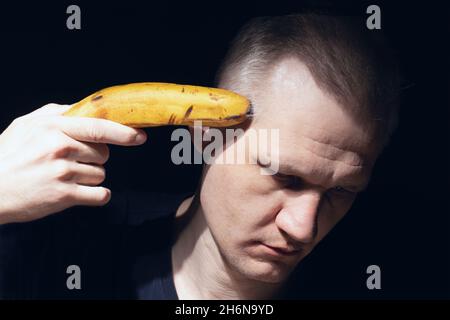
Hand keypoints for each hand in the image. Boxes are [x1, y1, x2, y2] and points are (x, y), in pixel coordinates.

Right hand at [0, 103, 146, 223]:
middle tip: (69, 161)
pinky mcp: (65, 196)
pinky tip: (77, 192)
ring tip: (63, 177)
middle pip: (103, 153)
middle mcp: (60, 148)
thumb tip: (85, 108)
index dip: (123, 132)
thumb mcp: (27, 124)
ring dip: (89, 177)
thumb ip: (57, 114)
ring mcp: (63, 173)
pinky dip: (96, 195)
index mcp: (53, 127)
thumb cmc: (7, 155)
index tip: (140, 136)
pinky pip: (101, 194)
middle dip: (94, 157)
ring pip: (101, 174)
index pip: (99, 126)